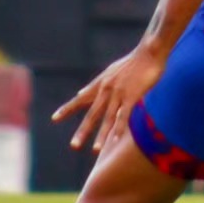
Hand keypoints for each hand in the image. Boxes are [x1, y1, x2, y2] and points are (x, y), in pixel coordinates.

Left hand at [53, 40, 168, 153]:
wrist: (149, 52)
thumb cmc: (133, 62)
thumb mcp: (109, 72)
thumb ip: (95, 85)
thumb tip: (80, 92)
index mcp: (100, 84)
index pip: (80, 99)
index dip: (67, 109)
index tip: (54, 118)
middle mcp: (106, 90)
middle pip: (92, 114)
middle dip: (83, 131)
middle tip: (73, 145)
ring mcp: (118, 93)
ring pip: (107, 118)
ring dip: (101, 135)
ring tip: (95, 150)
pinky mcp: (132, 95)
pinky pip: (124, 115)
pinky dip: (119, 128)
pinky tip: (115, 140)